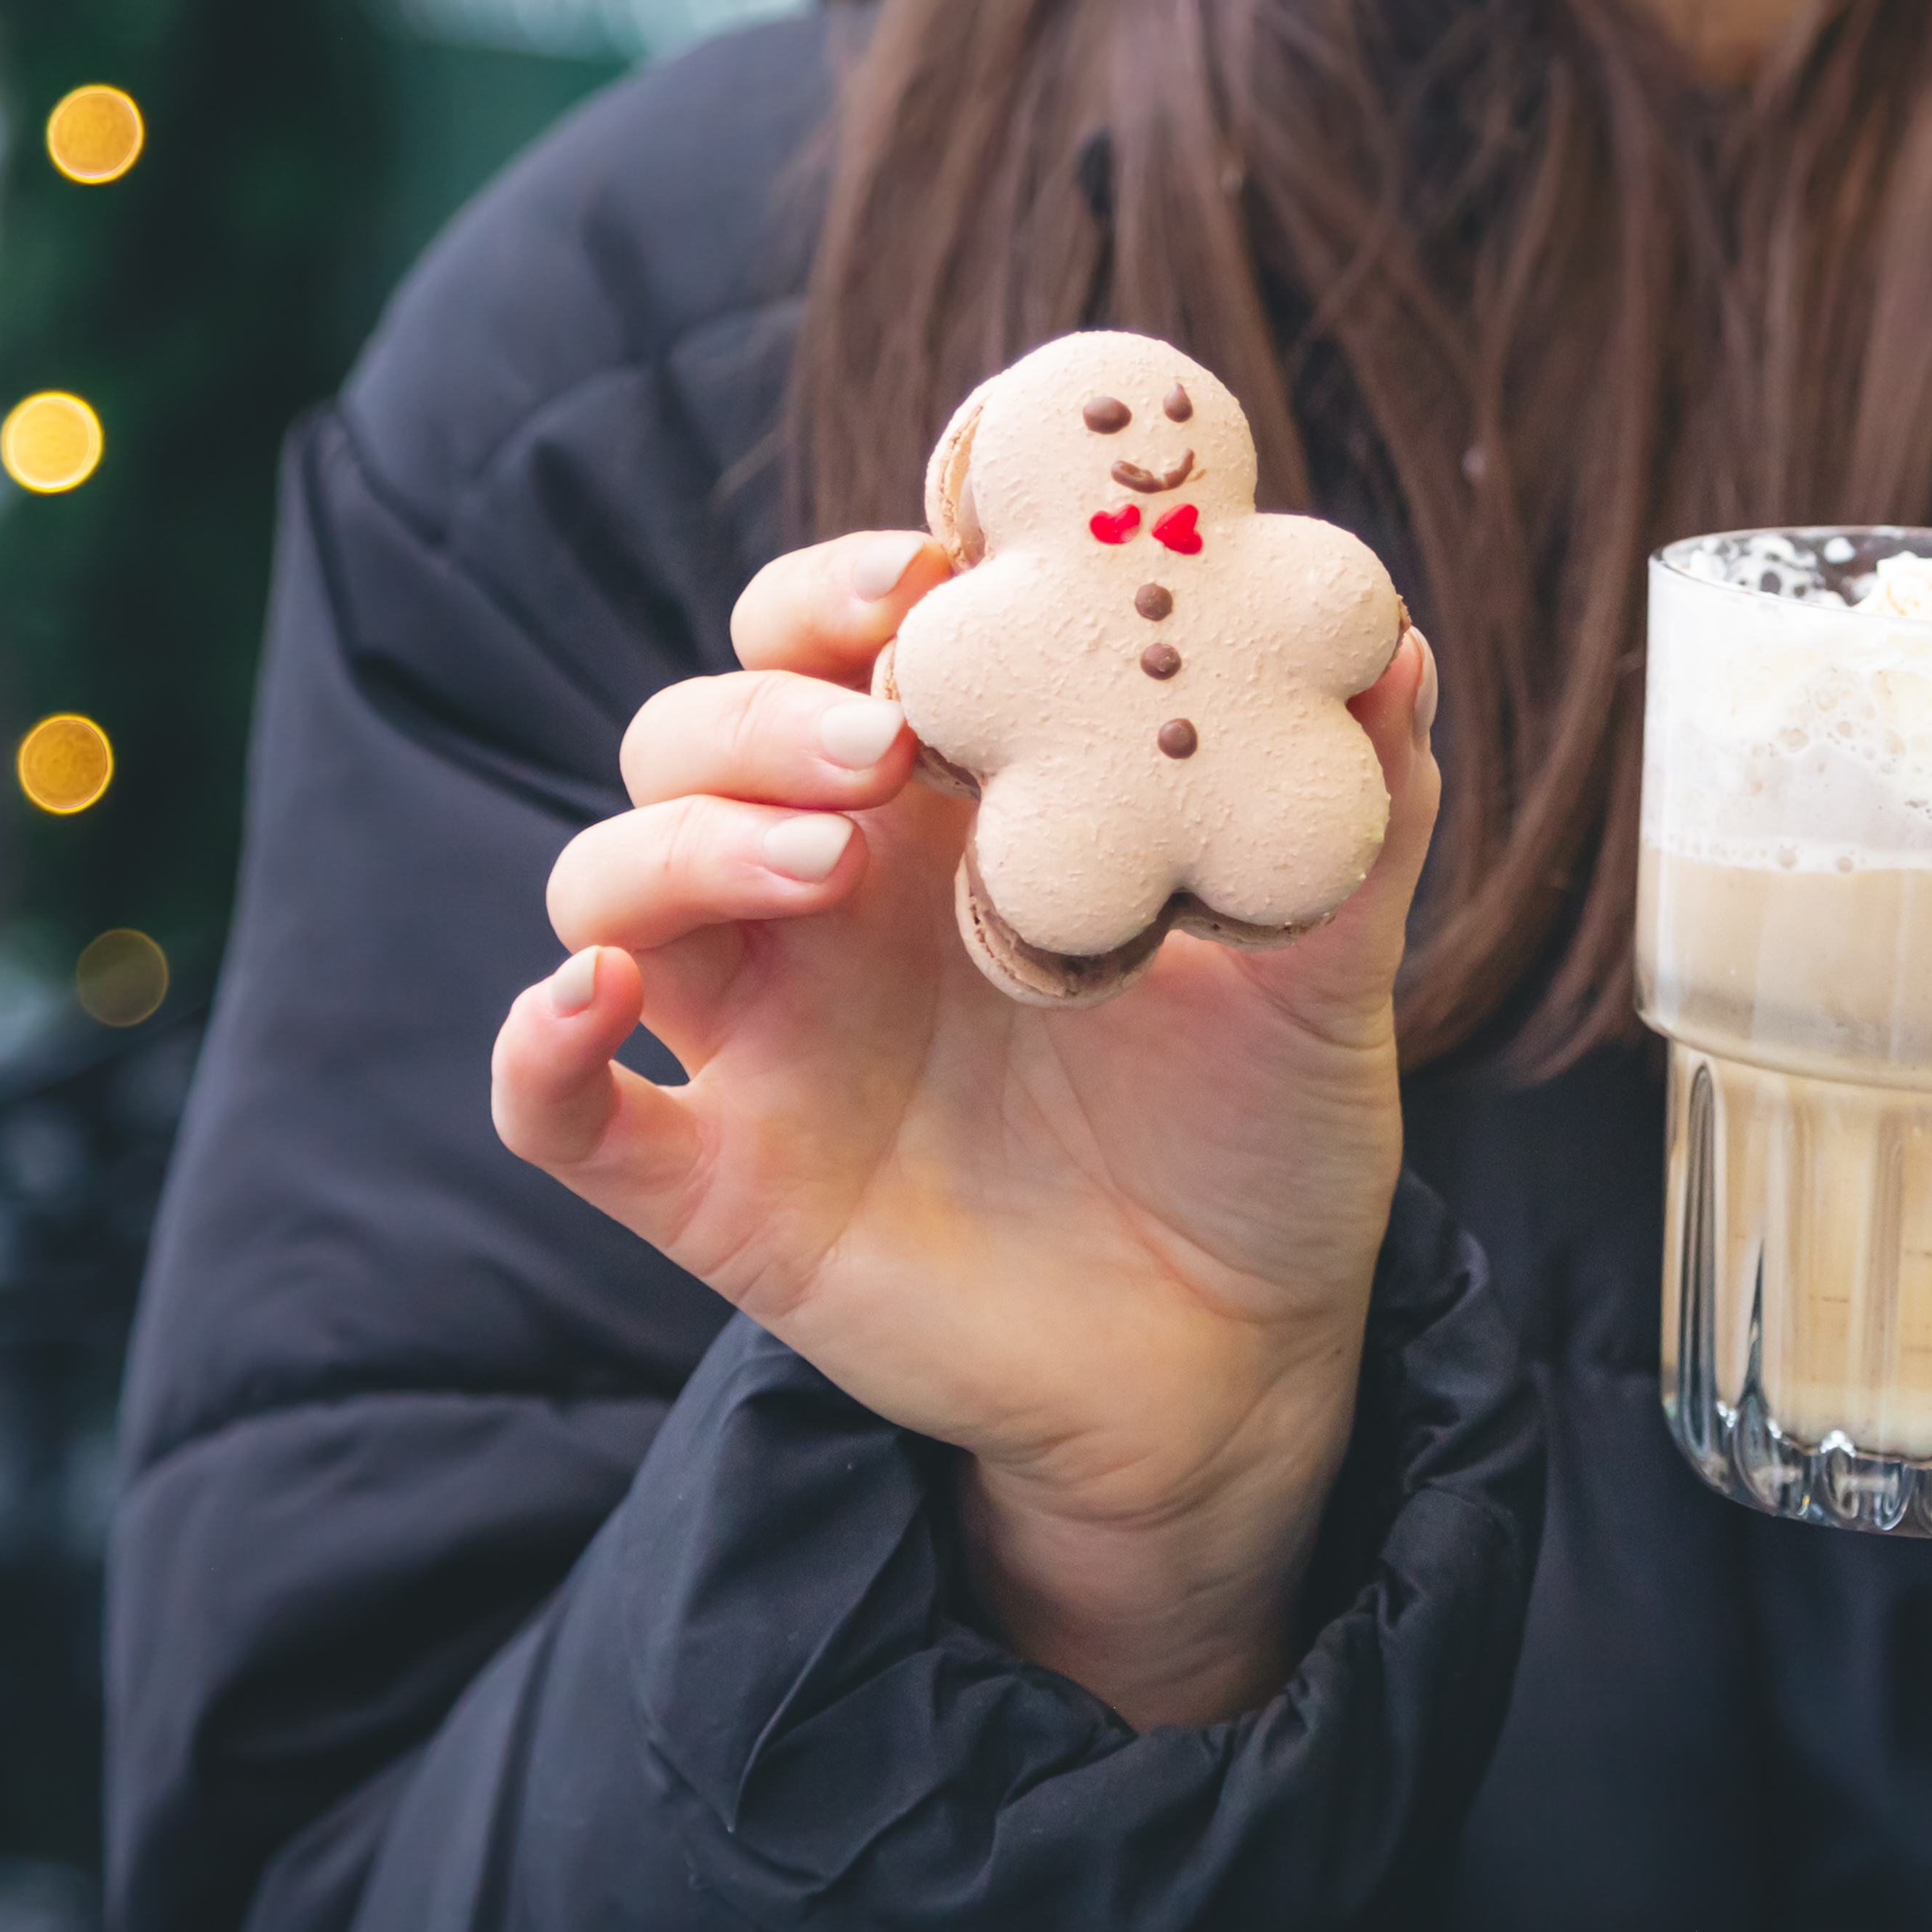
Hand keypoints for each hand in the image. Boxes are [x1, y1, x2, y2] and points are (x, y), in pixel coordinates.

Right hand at [489, 529, 1437, 1726]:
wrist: (1249, 1356)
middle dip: (765, 709)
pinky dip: (536, 1047)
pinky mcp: (725, 1188)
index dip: (848, 588)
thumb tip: (1395, 647)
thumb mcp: (1330, 971)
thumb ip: (1358, 814)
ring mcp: (765, 1041)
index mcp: (956, 818)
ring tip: (822, 860)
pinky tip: (589, 1003)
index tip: (929, 575)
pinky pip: (561, 1113)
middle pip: (698, 735)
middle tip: (886, 745)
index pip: (834, 645)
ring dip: (680, 844)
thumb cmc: (1266, 1137)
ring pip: (611, 884)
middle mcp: (835, 905)